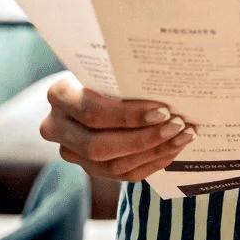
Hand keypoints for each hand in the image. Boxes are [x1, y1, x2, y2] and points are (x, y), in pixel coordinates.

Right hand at [39, 75, 194, 181]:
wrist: (92, 88)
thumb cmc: (108, 69)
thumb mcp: (111, 64)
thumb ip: (128, 73)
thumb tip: (170, 79)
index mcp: (60, 95)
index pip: (92, 111)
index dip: (128, 115)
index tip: (163, 110)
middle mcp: (56, 127)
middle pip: (99, 145)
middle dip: (143, 138)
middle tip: (178, 125)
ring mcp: (71, 152)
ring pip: (110, 165)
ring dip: (152, 152)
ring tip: (183, 136)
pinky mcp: (87, 168)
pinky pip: (120, 174)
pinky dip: (150, 163)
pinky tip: (173, 149)